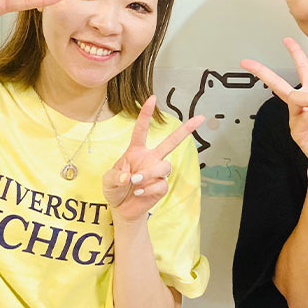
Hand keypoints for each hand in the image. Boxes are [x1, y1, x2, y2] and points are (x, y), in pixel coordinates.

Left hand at [103, 96, 204, 223]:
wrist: (122, 209)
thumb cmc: (115, 190)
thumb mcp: (107, 181)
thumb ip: (115, 176)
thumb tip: (128, 176)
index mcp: (136, 151)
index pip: (141, 130)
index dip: (146, 114)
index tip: (152, 98)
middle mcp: (150, 158)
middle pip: (171, 142)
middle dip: (186, 130)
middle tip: (200, 118)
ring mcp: (157, 172)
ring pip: (165, 166)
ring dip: (149, 173)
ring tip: (135, 182)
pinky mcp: (161, 187)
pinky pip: (161, 184)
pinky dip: (148, 189)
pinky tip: (139, 193)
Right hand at [241, 37, 307, 173]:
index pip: (302, 70)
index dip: (296, 54)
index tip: (287, 40)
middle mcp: (300, 106)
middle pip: (278, 85)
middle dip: (263, 73)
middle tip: (247, 63)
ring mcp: (297, 118)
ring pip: (297, 100)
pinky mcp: (298, 132)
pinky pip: (306, 117)